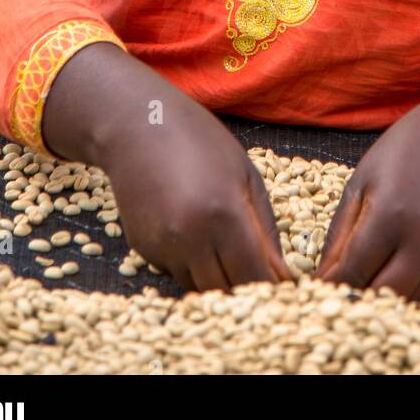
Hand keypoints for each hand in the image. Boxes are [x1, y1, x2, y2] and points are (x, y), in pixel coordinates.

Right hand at [43, 43, 294, 292]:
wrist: (137, 127)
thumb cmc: (200, 141)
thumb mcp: (246, 175)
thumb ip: (265, 229)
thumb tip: (282, 276)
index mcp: (224, 214)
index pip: (254, 277)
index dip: (270, 287)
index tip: (280, 285)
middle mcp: (190, 237)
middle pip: (226, 292)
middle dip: (243, 287)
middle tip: (252, 267)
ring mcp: (162, 246)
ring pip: (198, 287)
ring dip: (215, 277)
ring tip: (219, 239)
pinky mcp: (142, 250)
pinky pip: (175, 272)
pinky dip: (189, 264)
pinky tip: (189, 228)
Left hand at [315, 88, 419, 303]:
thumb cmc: (406, 151)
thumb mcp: (362, 180)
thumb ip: (340, 232)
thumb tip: (323, 277)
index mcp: (390, 214)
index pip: (354, 271)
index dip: (331, 287)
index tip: (316, 293)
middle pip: (383, 296)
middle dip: (358, 300)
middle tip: (341, 296)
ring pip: (411, 301)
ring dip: (386, 300)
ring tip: (368, 285)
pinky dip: (412, 288)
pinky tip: (399, 268)